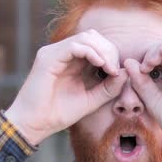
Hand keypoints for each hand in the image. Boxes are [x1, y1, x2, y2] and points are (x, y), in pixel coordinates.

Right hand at [5, 29, 127, 144]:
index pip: (98, 45)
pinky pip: (74, 46)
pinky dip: (90, 52)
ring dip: (103, 51)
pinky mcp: (48, 56)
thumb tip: (126, 71)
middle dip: (110, 51)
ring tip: (109, 69)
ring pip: (86, 37)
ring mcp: (55, 52)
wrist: (35, 124)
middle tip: (116, 71)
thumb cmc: (59, 114)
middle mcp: (64, 53)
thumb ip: (109, 87)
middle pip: (94, 37)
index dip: (112, 55)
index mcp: (74, 61)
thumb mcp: (92, 100)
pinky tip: (100, 65)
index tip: (119, 74)